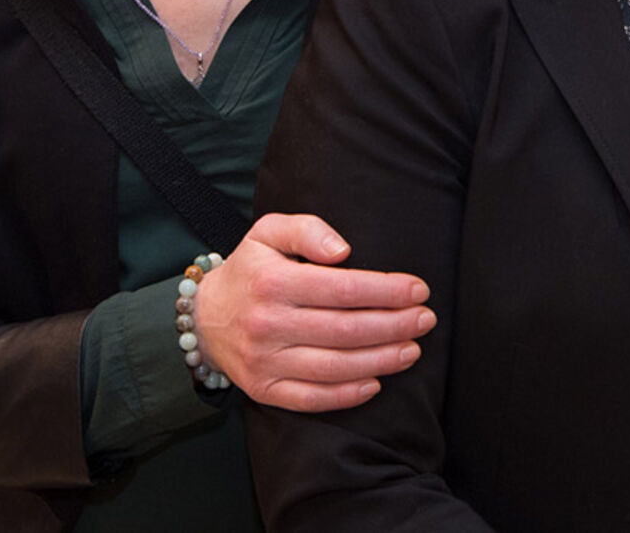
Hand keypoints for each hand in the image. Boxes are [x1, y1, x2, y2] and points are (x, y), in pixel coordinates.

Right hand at [193, 212, 436, 411]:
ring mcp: (265, 362)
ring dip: (382, 360)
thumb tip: (343, 250)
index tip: (418, 289)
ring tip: (412, 350)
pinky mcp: (264, 390)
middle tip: (425, 320)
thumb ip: (306, 230)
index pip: (343, 289)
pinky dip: (348, 395)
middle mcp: (268, 324)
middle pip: (346, 330)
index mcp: (273, 283)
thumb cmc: (251, 269)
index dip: (387, 290)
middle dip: (394, 325)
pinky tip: (376, 382)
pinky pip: (312, 398)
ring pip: (335, 367)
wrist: (204, 317)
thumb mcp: (269, 232)